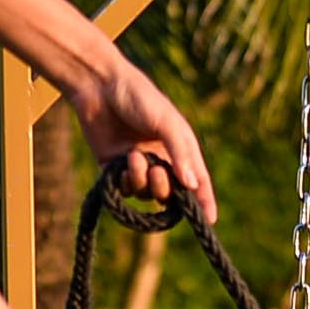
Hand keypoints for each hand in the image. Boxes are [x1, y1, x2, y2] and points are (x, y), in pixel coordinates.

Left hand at [73, 59, 215, 223]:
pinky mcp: (114, 168)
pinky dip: (124, 181)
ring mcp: (138, 166)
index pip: (198, 181)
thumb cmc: (138, 97)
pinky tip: (120, 163)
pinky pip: (125, 189)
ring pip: (146, 194)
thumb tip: (192, 185)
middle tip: (156, 171)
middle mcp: (161, 160)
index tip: (210, 221)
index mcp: (180, 148)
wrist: (99, 87)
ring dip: (140, 180)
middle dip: (164, 189)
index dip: (205, 201)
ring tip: (132, 156)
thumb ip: (179, 152)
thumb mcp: (166, 121)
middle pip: (170, 194)